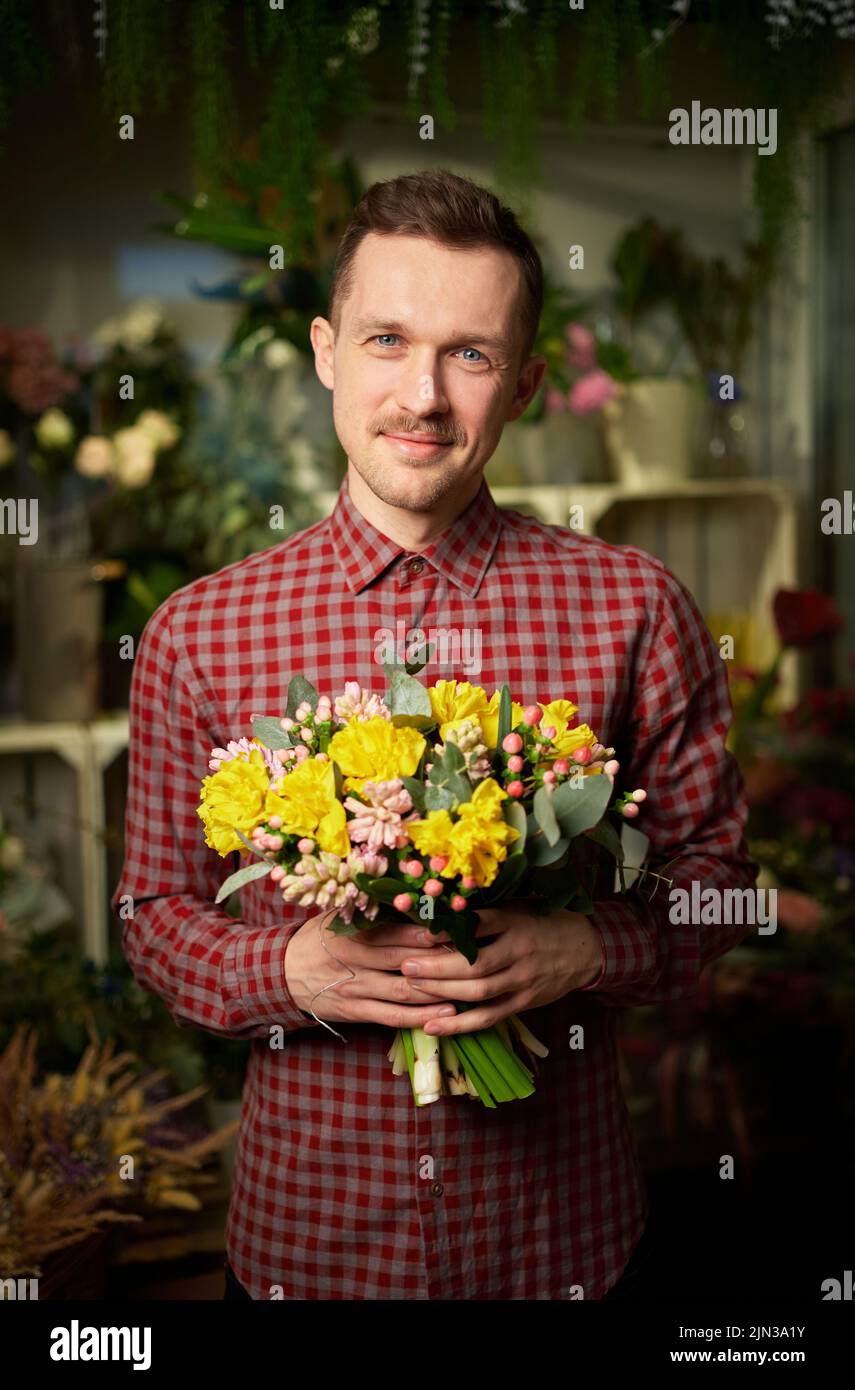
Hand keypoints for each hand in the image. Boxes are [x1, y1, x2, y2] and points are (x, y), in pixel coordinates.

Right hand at [284, 911, 459, 1028]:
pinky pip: (392, 1017)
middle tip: (474, 956)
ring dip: (438, 990)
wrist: (282, 973)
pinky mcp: (356, 1011)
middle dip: (441, 960)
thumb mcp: (338, 916)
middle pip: (406, 960)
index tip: (457, 927)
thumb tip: (411, 894)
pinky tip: (446, 1014)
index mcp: (352, 932)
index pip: (397, 931)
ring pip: (404, 991)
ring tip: (470, 986)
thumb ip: (371, 909)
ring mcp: (356, 988)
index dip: (428, 930)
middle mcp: (356, 960)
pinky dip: (419, 1017)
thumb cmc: (319, 938)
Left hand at [397, 903, 603, 1035]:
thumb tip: (440, 911)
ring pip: (479, 991)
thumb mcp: (519, 906)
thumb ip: (486, 912)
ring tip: (412, 987)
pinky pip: (488, 1017)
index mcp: (517, 922)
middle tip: (406, 965)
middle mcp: (520, 952)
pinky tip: (431, 1026)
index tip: (422, 931)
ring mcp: (522, 981)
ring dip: (442, 992)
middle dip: (437, 967)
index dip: (450, 930)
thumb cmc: (543, 922)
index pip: (481, 924)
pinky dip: (459, 1024)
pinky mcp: (523, 1003)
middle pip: (475, 964)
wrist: (585, 949)